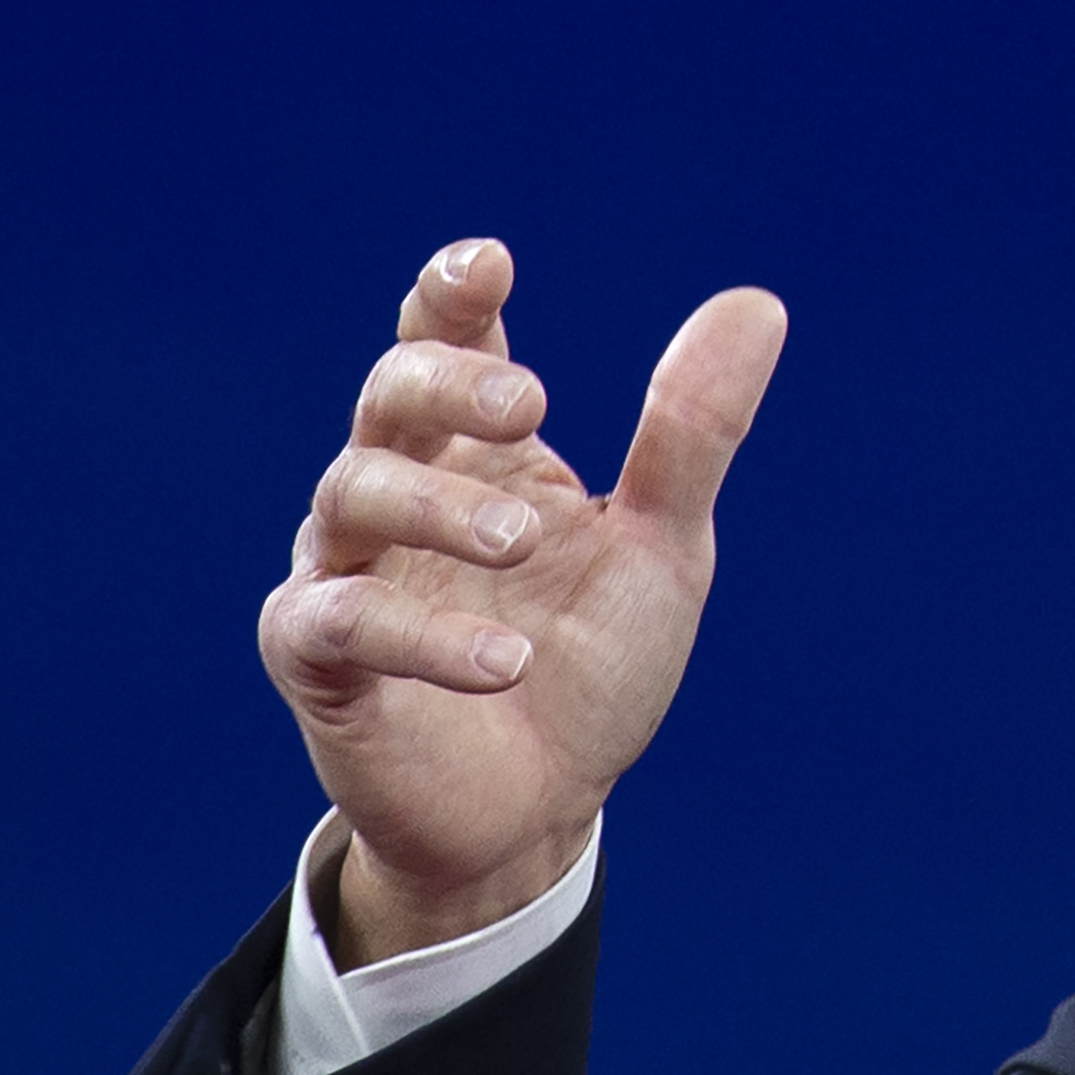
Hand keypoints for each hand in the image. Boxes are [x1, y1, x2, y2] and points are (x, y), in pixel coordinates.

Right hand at [256, 239, 785, 963]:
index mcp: (476, 455)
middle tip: (534, 407)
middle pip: (388, 400)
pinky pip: (343, 621)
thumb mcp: (662, 545)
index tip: (487, 266)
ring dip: (443, 508)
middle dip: (447, 386)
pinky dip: (423, 634)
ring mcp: (348, 571)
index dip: (451, 297)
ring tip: (528, 541)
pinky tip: (506, 658)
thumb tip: (757, 303)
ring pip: (353, 496)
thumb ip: (691, 432)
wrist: (543, 808)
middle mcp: (397, 495)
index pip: (444, 344)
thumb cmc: (590, 663)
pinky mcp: (317, 661)